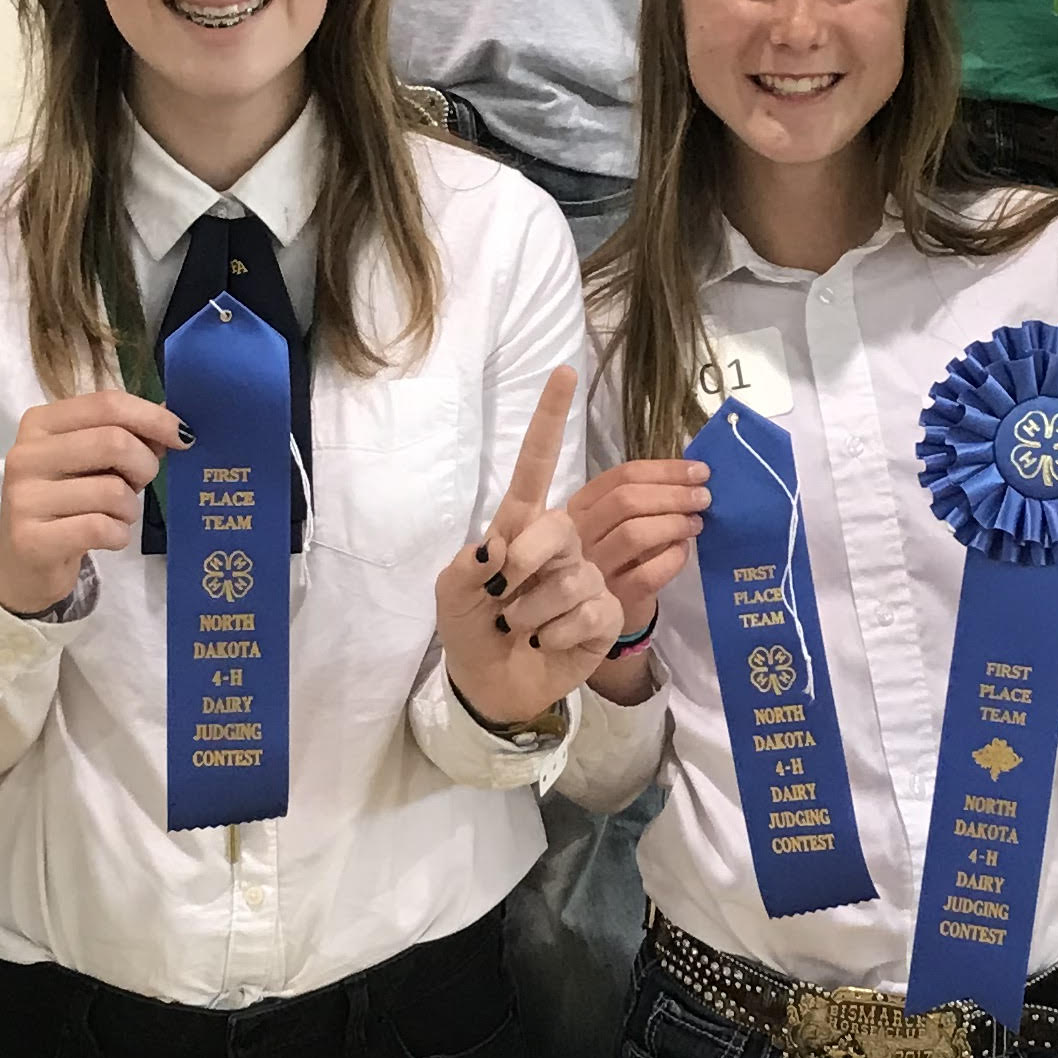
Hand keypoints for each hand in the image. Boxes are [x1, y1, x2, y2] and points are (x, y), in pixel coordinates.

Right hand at [0, 390, 186, 614]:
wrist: (22, 562)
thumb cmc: (66, 504)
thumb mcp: (93, 463)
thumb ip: (128, 437)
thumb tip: (175, 423)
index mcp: (41, 423)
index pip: (106, 403)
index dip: (152, 417)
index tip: (182, 436)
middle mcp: (26, 454)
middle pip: (113, 442)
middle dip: (144, 466)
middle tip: (141, 483)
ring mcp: (24, 498)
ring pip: (112, 491)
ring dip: (129, 509)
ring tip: (115, 516)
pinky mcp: (32, 539)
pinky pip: (101, 528)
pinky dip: (118, 535)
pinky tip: (106, 536)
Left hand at [435, 367, 617, 728]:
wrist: (492, 684)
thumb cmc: (470, 629)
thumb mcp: (451, 596)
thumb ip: (468, 568)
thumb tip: (501, 549)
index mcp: (520, 527)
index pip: (536, 467)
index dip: (549, 422)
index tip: (564, 372)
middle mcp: (560, 545)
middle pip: (556, 527)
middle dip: (526, 562)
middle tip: (501, 599)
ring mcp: (587, 576)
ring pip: (569, 579)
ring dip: (532, 612)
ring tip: (521, 629)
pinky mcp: (605, 612)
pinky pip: (587, 611)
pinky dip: (557, 635)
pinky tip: (549, 643)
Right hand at [571, 454, 711, 633]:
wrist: (607, 609)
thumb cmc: (619, 554)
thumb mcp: (620, 521)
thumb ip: (647, 496)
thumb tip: (694, 476)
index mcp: (580, 505)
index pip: (622, 476)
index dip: (666, 470)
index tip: (700, 471)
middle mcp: (579, 535)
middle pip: (626, 501)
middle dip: (673, 494)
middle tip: (704, 497)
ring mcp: (593, 568)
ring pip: (634, 534)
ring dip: (674, 523)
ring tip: (696, 523)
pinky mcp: (614, 597)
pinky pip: (648, 573)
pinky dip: (673, 558)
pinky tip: (683, 551)